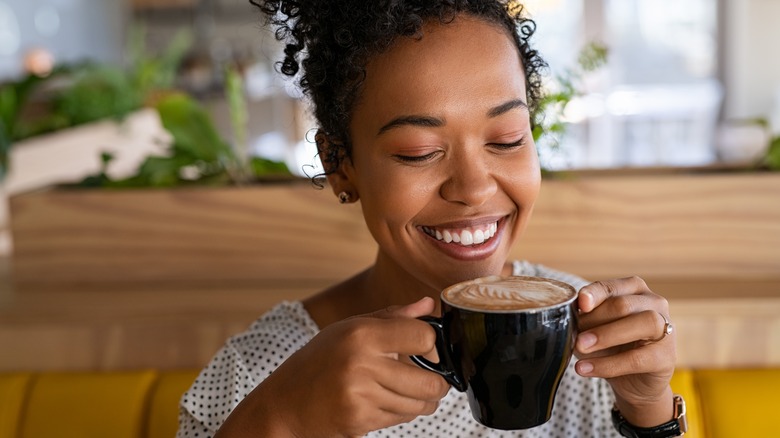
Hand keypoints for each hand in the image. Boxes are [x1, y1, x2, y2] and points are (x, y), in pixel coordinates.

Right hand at [215, 297, 449, 437]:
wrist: (283, 403)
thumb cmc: (318, 361)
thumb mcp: (348, 329)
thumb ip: (392, 317)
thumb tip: (427, 305)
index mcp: (361, 333)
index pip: (423, 337)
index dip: (433, 346)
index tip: (427, 351)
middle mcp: (361, 363)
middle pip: (430, 381)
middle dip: (437, 382)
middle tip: (430, 378)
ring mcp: (360, 396)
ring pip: (419, 405)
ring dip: (422, 401)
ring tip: (408, 391)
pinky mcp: (359, 421)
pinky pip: (401, 419)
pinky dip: (401, 413)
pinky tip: (386, 402)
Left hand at [574, 276, 676, 426]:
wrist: (633, 382)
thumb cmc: (612, 347)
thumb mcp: (594, 329)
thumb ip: (585, 320)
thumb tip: (569, 320)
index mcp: (633, 289)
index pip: (610, 287)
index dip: (594, 294)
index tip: (580, 304)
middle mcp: (654, 303)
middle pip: (623, 305)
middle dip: (595, 320)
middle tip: (574, 336)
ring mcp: (665, 328)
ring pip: (641, 323)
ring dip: (606, 336)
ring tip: (580, 348)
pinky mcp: (667, 356)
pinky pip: (638, 358)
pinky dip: (609, 364)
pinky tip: (587, 369)